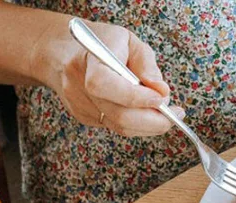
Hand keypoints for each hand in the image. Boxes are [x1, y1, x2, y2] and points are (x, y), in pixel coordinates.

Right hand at [40, 20, 183, 136]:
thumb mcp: (129, 42)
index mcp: (88, 59)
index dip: (137, 97)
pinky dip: (135, 123)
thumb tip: (162, 91)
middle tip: (174, 115)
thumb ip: (147, 66)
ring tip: (164, 113)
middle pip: (119, 116)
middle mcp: (78, 84)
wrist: (61, 51)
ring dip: (148, 125)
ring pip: (120, 127)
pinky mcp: (82, 116)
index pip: (107, 85)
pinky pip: (115, 127)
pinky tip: (143, 111)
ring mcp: (78, 104)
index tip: (163, 99)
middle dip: (153, 121)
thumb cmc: (102, 43)